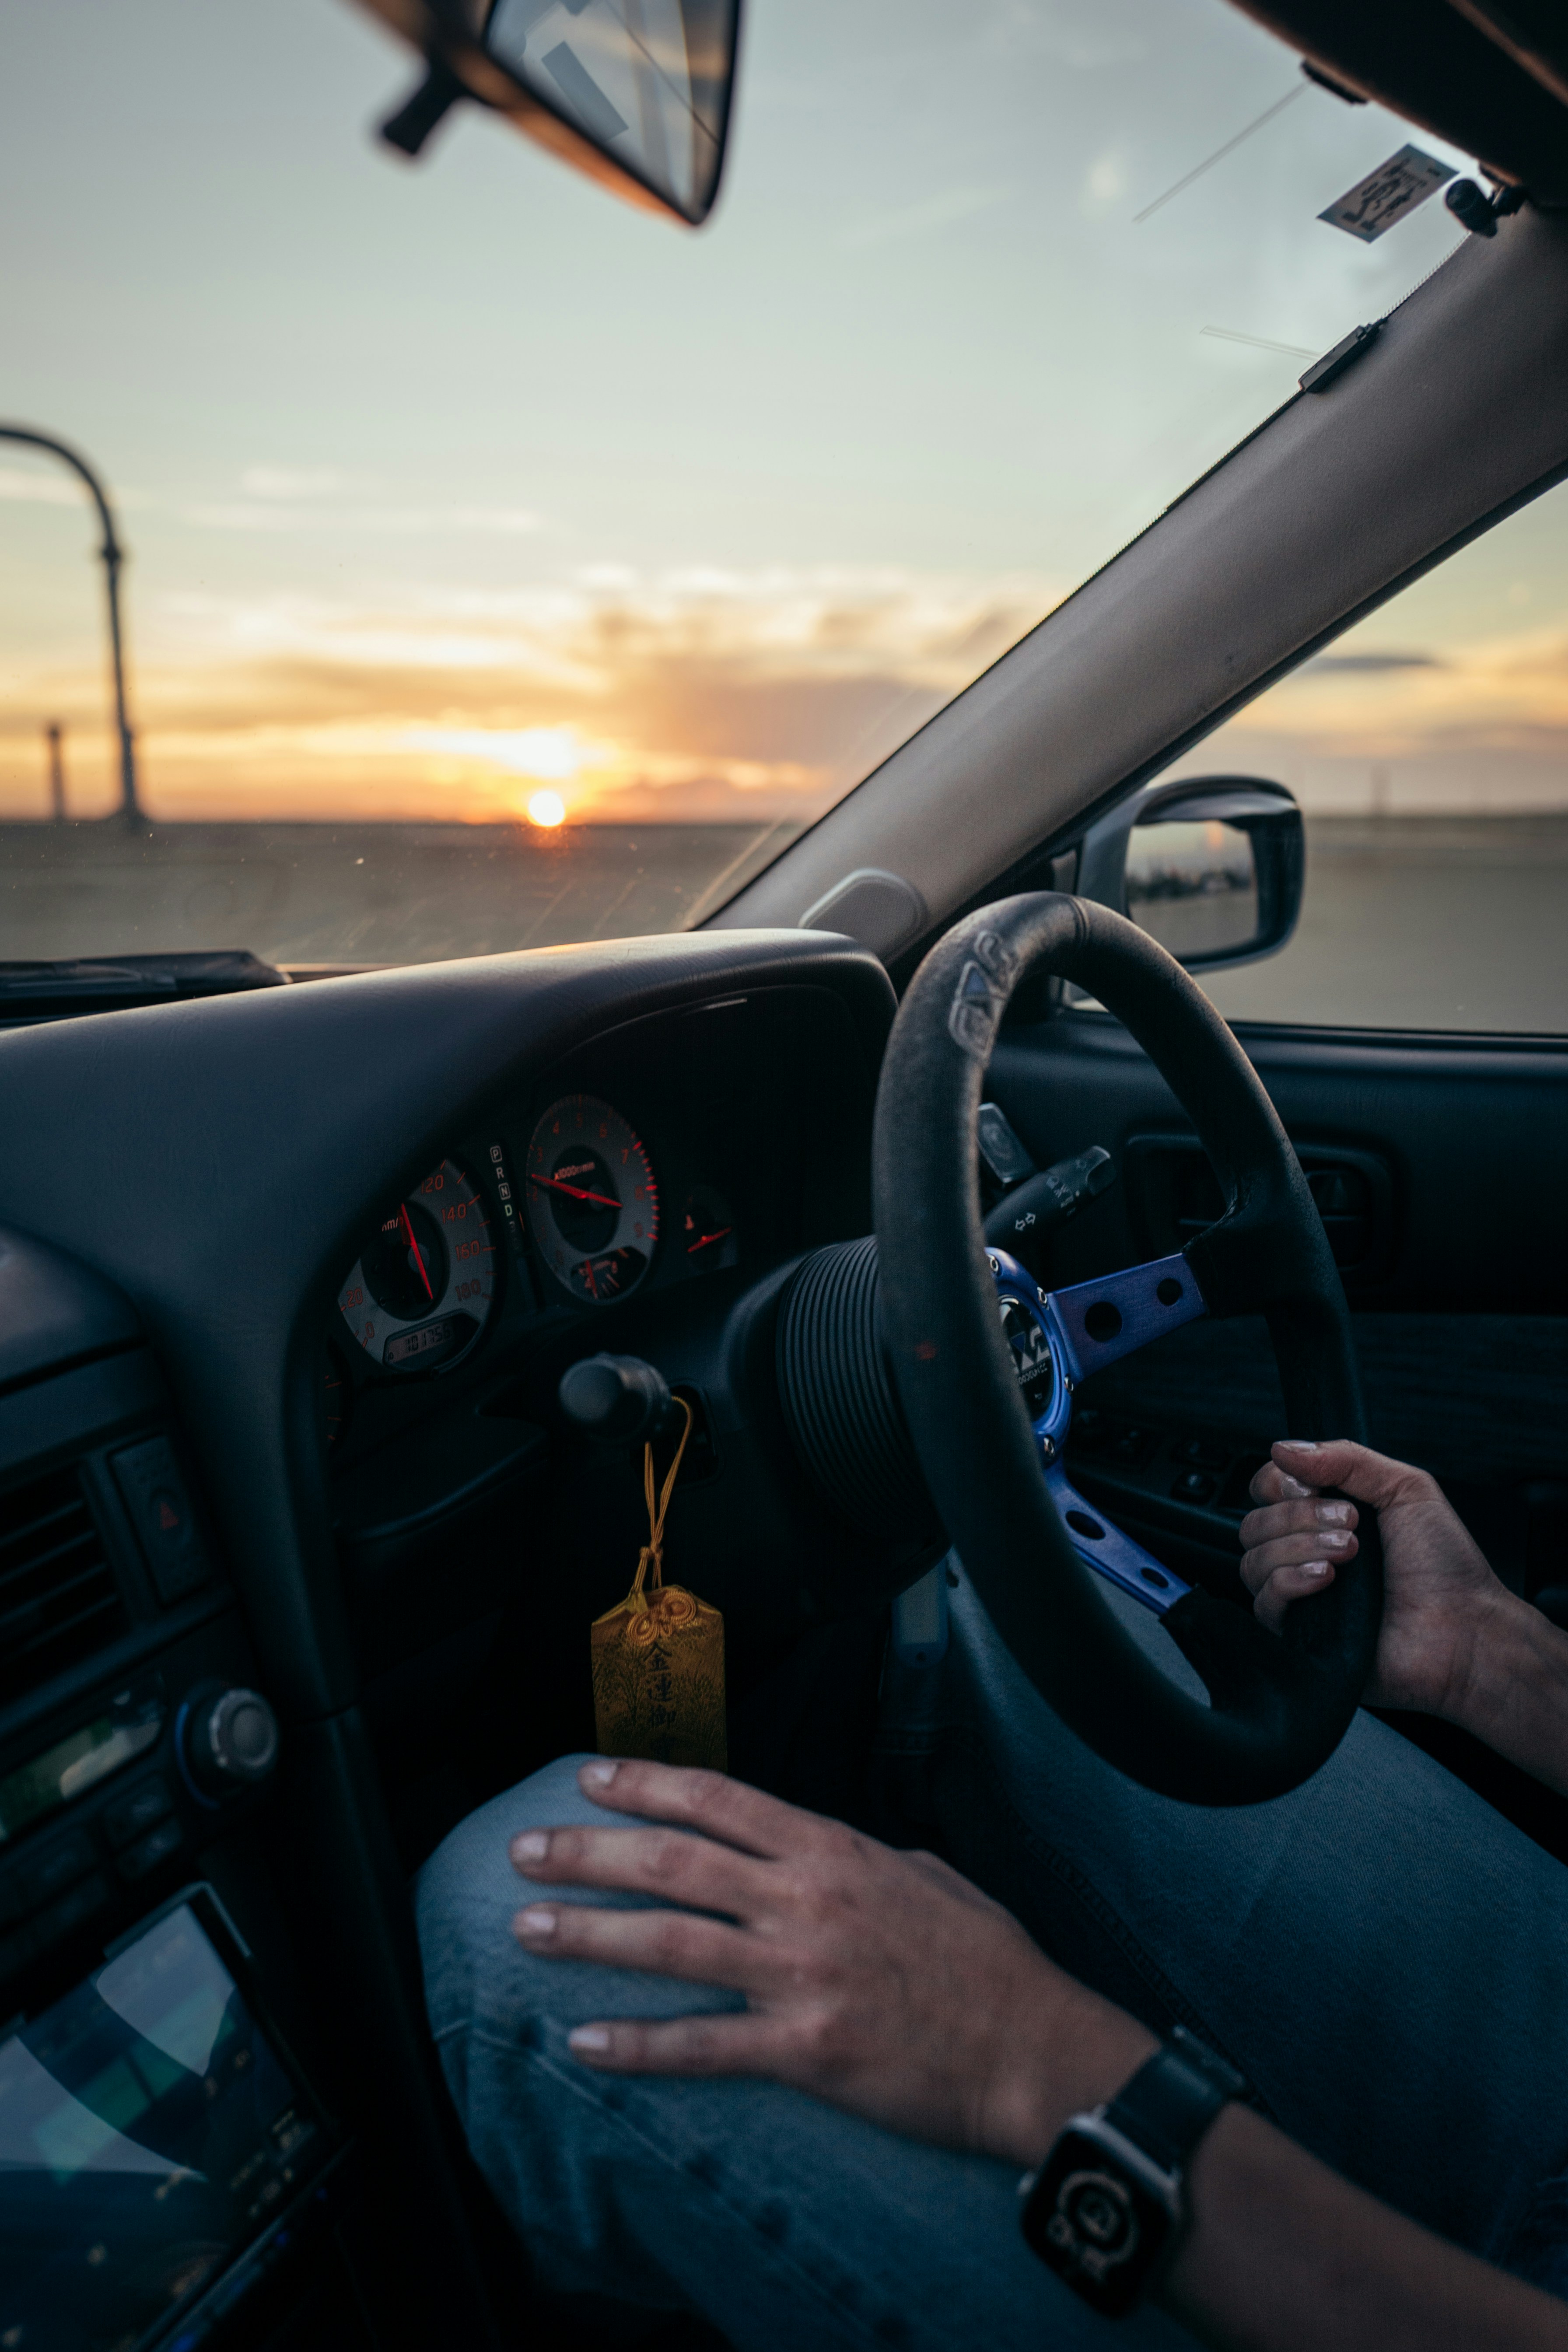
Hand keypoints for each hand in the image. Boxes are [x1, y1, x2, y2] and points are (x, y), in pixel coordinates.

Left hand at [510, 1759, 1150, 2166]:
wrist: (1033, 2048)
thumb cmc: (989, 1962)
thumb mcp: (928, 1873)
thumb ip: (862, 1856)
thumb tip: (815, 1849)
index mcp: (831, 1852)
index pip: (718, 1800)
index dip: (645, 1783)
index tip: (588, 1779)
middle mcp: (804, 1901)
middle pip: (673, 1862)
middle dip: (588, 1852)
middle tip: (524, 1849)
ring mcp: (800, 1976)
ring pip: (670, 1944)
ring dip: (589, 1934)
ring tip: (527, 1928)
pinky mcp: (803, 2052)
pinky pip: (702, 2045)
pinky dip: (638, 2045)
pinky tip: (584, 2044)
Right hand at [1239, 1438, 1511, 1716]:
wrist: (1464, 1632)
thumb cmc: (1445, 1567)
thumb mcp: (1406, 1488)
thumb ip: (1345, 1458)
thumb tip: (1282, 1448)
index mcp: (1327, 1517)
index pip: (1267, 1489)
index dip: (1280, 1483)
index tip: (1314, 1486)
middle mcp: (1307, 1554)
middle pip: (1254, 1523)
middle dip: (1297, 1515)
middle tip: (1351, 1524)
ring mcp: (1301, 1596)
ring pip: (1253, 1561)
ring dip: (1298, 1547)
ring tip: (1349, 1553)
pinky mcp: (1299, 1635)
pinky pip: (1263, 1603)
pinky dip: (1289, 1582)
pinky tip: (1327, 1580)